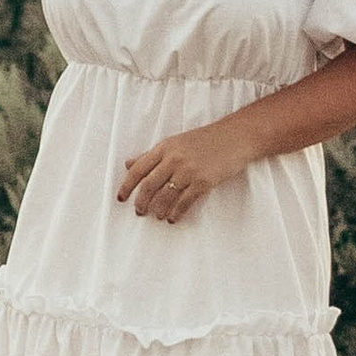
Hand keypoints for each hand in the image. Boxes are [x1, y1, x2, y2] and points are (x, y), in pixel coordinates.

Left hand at [115, 119, 255, 223]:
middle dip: (141, 202)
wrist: (235, 138)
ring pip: (165, 196)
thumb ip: (151, 154)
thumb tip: (128, 164)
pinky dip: (176, 213)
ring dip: (158, 210)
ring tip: (156, 216)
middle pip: (149, 185)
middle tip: (139, 211)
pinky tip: (172, 218)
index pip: (138, 169)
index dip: (127, 185)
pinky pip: (184, 202)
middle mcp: (174, 159)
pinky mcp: (204, 182)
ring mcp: (189, 171)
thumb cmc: (204, 139)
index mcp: (164, 147)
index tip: (121, 198)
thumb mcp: (175, 142)